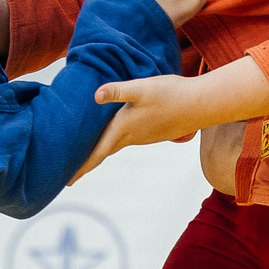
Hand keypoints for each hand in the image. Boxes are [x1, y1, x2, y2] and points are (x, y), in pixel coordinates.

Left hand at [78, 73, 207, 180]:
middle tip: (70, 174)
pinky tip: (114, 136)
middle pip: (104, 152)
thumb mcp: (142, 88)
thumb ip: (118, 91)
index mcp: (124, 128)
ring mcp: (144, 136)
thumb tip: (96, 95)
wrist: (202, 104)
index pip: (97, 152)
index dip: (81, 166)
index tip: (67, 181)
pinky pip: (126, 140)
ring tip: (86, 156)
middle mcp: (132, 136)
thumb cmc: (171, 94)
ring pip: (115, 146)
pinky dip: (114, 142)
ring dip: (100, 152)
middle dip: (87, 163)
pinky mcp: (153, 131)